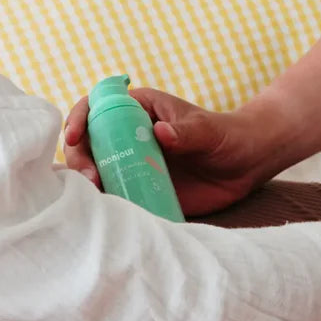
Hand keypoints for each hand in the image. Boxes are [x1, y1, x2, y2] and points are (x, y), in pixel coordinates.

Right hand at [63, 87, 285, 215]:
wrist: (245, 164)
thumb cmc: (226, 136)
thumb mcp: (208, 130)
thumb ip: (186, 131)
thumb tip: (160, 133)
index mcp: (139, 109)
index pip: (96, 107)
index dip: (78, 119)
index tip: (74, 137)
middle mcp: (128, 135)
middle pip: (86, 143)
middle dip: (79, 158)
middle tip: (91, 177)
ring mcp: (131, 163)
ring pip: (95, 171)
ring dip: (87, 184)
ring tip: (98, 194)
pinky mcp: (139, 189)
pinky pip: (113, 196)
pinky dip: (104, 204)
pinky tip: (105, 213)